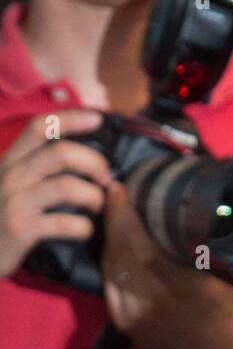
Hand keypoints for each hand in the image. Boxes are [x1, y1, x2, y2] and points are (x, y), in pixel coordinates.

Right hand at [0, 109, 111, 279]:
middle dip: (94, 162)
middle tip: (106, 179)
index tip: (97, 118)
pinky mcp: (21, 228)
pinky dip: (83, 226)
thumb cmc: (5, 215)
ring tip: (98, 206)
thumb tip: (87, 158)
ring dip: (93, 196)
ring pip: (66, 187)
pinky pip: (64, 223)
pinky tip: (86, 230)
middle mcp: (11, 175)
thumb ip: (41, 168)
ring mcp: (15, 201)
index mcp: (12, 159)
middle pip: (60, 153)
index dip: (70, 119)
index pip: (39, 127)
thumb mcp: (16, 183)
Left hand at [101, 180, 232, 348]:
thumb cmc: (222, 306)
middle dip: (115, 221)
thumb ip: (203, 244)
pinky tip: (116, 246)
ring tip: (115, 215)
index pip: (146, 250)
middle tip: (115, 194)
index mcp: (185, 290)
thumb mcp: (223, 273)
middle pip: (123, 254)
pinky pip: (110, 283)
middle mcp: (156, 303)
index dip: (128, 219)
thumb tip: (193, 204)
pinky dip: (112, 261)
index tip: (122, 191)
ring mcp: (136, 315)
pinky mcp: (124, 322)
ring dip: (111, 238)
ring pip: (112, 267)